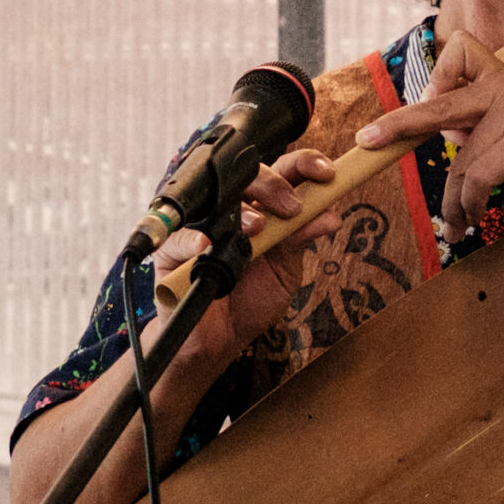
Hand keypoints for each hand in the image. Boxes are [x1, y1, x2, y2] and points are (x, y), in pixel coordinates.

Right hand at [151, 147, 342, 367]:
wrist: (220, 338)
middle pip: (250, 175)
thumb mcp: (285, 269)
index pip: (284, 173)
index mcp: (265, 208)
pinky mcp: (174, 249)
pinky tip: (207, 245)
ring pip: (219, 199)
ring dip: (242, 211)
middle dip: (276, 185)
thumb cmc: (251, 299)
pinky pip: (182, 236)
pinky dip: (195, 239)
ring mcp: (204, 226)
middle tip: (292, 208)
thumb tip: (329, 215)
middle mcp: (234, 211)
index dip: (304, 165)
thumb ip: (300, 240)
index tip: (327, 174)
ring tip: (257, 230)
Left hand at [354, 32, 503, 242]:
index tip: (434, 105)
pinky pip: (480, 175)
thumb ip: (490, 127)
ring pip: (462, 159)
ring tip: (456, 225)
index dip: (439, 78)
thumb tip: (451, 135)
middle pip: (439, 102)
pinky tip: (474, 219)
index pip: (461, 52)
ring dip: (454, 201)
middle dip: (398, 124)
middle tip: (367, 141)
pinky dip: (471, 203)